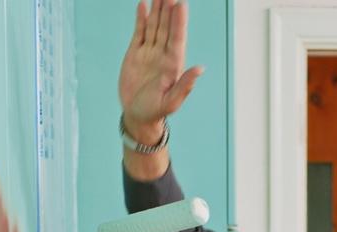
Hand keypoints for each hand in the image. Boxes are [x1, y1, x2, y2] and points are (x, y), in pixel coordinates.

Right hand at [118, 0, 202, 142]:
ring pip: (154, 25)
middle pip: (166, 26)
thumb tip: (200, 69)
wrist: (137, 116)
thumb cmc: (155, 111)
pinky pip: (140, 32)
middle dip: (168, 8)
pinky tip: (144, 5)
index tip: (181, 4)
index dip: (179, 21)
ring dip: (157, 9)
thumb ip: (184, 86)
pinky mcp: (136, 53)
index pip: (177, 38)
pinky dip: (141, 18)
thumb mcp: (171, 102)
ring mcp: (150, 52)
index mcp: (173, 64)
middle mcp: (163, 54)